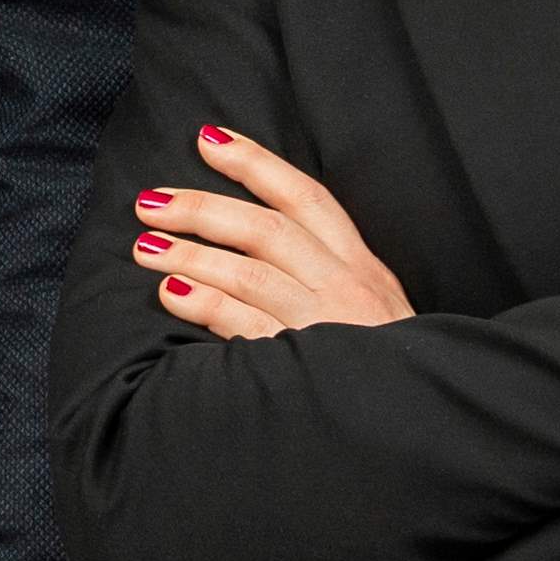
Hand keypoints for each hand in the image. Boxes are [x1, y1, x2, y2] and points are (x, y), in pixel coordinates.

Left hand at [132, 126, 412, 339]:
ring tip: (145, 246)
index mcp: (362, 267)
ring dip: (192, 254)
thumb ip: (326, 272)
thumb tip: (252, 238)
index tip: (207, 138)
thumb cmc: (384, 367)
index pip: (306, 197)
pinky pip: (245, 325)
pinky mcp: (305, 367)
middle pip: (267, 230)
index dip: (255, 163)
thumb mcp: (372, 309)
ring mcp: (326, 325)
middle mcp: (346, 288)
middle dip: (203, 209)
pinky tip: (171, 292)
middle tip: (150, 201)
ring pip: (250, 274)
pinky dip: (206, 304)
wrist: (414, 422)